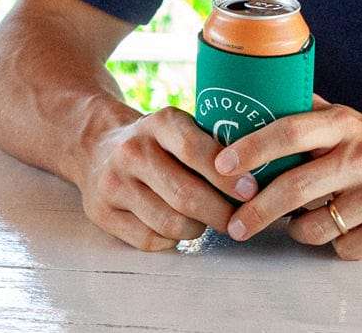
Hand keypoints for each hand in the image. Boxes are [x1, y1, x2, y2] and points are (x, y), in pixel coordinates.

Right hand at [78, 106, 257, 250]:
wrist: (97, 145)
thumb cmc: (157, 140)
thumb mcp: (180, 125)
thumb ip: (213, 142)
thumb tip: (265, 171)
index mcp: (160, 122)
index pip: (198, 151)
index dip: (228, 177)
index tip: (251, 191)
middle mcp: (133, 150)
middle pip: (186, 195)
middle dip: (221, 213)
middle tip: (241, 218)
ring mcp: (114, 183)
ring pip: (170, 222)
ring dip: (199, 229)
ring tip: (211, 221)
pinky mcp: (102, 213)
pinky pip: (150, 240)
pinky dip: (172, 239)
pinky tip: (180, 226)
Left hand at [216, 98, 361, 259]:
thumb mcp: (347, 120)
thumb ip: (305, 112)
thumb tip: (250, 100)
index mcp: (346, 125)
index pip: (290, 131)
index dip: (252, 148)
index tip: (221, 165)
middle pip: (295, 188)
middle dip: (257, 210)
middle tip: (236, 225)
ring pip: (315, 227)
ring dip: (300, 230)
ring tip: (304, 221)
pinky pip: (344, 247)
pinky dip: (337, 243)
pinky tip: (344, 228)